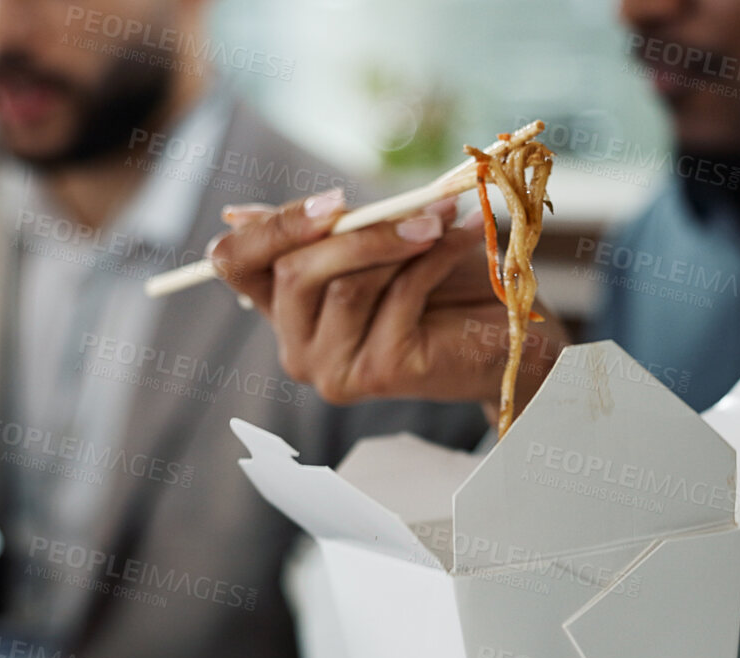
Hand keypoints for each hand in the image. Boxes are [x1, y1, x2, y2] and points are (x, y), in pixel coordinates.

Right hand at [209, 188, 570, 412]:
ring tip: (445, 218)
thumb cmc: (439, 284)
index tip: (335, 202)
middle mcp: (296, 348)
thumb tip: (235, 212)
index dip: (273, 227)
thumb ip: (317, 231)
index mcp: (284, 309)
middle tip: (412, 205)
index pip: (235, 263)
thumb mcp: (371, 245)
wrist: (504, 334)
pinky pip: (396, 297)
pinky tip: (463, 237)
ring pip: (346, 286)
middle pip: (292, 272)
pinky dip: (434, 258)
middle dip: (354, 231)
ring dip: (401, 240)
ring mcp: (333, 369)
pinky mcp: (378, 374)